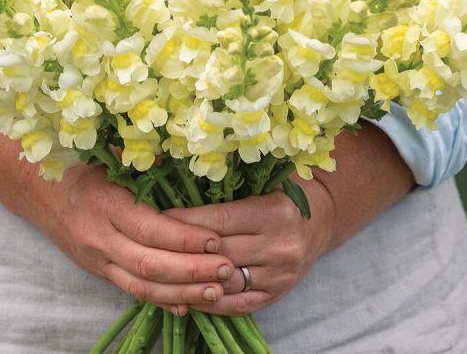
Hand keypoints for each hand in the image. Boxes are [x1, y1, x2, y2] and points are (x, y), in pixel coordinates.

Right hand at [35, 163, 238, 311]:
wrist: (38, 192)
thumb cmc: (82, 168)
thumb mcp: (112, 157)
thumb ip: (147, 163)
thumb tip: (189, 163)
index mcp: (105, 204)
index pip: (150, 229)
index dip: (185, 238)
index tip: (217, 240)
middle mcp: (100, 238)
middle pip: (150, 264)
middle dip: (192, 270)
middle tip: (228, 269)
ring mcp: (98, 260)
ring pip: (143, 286)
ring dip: (182, 291)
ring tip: (217, 290)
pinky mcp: (100, 272)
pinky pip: (132, 291)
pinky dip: (162, 301)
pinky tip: (188, 303)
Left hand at [166, 121, 414, 315]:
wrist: (320, 222)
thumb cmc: (280, 195)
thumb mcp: (263, 180)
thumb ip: (230, 177)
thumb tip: (181, 160)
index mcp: (273, 212)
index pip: (218, 221)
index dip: (183, 220)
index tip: (153, 216)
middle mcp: (278, 246)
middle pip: (217, 253)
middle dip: (179, 249)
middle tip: (146, 243)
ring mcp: (277, 276)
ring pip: (222, 282)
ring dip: (189, 279)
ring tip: (158, 270)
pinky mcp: (274, 296)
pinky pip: (233, 305)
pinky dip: (206, 301)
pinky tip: (183, 292)